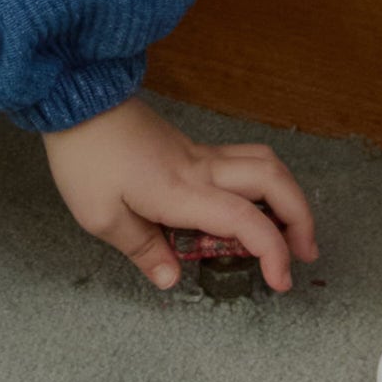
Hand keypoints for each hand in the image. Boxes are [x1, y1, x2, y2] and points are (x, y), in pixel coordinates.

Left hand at [42, 97, 320, 294]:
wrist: (77, 99)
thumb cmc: (85, 157)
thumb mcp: (101, 216)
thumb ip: (142, 250)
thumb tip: (171, 279)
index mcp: (182, 191)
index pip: (247, 221)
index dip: (273, 252)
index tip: (280, 282)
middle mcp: (201, 169)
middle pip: (274, 181)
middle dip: (301, 218)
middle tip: (303, 253)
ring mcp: (200, 154)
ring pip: (265, 162)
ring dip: (287, 195)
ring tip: (288, 230)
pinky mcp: (192, 148)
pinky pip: (243, 161)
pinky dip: (263, 184)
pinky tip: (251, 206)